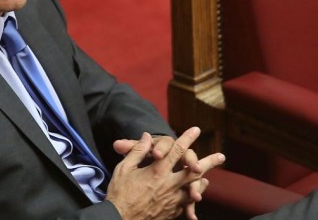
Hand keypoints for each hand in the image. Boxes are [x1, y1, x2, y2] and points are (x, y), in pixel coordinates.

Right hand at [106, 127, 224, 219]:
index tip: (196, 130)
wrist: (119, 218)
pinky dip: (192, 198)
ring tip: (207, 178)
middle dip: (209, 162)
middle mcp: (169, 185)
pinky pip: (186, 204)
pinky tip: (194, 196)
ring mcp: (172, 200)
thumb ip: (138, 151)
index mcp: (157, 171)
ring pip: (193, 189)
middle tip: (221, 156)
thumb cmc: (119, 192)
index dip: (187, 138)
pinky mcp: (171, 212)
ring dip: (202, 183)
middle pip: (194, 171)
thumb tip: (147, 136)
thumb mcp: (124, 168)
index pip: (176, 150)